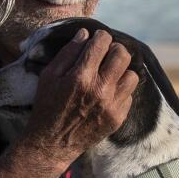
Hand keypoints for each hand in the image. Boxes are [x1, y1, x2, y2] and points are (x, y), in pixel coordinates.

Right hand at [22, 28, 139, 164]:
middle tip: (106, 53)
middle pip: (122, 56)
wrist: (52, 144)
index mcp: (81, 77)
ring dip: (121, 71)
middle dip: (115, 49)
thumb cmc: (46, 106)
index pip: (102, 43)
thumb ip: (68, 53)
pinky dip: (120, 91)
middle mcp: (100, 90)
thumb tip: (85, 33)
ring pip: (132, 75)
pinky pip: (130, 95)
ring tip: (109, 74)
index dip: (101, 37)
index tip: (99, 38)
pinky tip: (107, 93)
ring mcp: (111, 106)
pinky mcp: (117, 118)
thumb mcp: (49, 76)